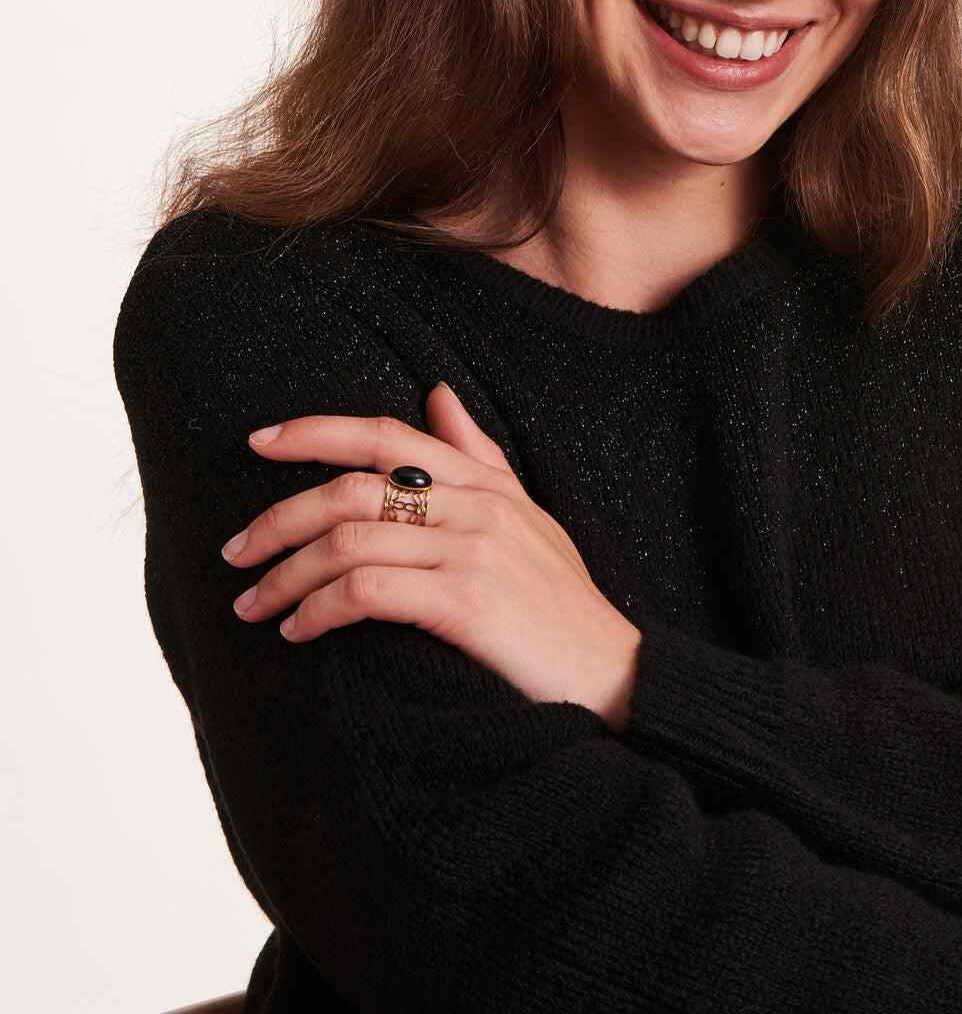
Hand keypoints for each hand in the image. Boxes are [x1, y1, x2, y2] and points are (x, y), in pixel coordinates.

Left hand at [223, 383, 641, 734]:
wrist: (616, 679)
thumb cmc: (562, 607)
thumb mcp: (528, 517)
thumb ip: (479, 455)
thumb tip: (436, 392)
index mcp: (485, 482)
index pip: (384, 433)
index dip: (315, 431)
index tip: (258, 441)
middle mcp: (477, 505)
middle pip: (351, 488)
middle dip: (279, 517)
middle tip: (235, 552)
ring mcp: (474, 550)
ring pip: (348, 541)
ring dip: (285, 575)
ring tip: (254, 604)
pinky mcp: (467, 601)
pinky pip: (366, 591)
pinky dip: (318, 609)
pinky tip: (299, 632)